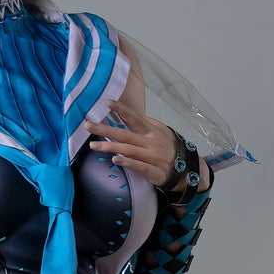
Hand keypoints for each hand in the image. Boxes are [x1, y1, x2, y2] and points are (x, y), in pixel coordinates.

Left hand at [84, 102, 208, 191]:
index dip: (121, 109)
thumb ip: (144, 124)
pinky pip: (139, 166)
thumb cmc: (168, 148)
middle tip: (88, 126)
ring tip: (93, 146)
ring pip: (129, 150)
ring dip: (110, 147)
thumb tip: (127, 113)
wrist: (185, 169)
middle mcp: (151, 142)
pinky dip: (128, 163)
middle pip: (125, 134)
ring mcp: (153, 156)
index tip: (107, 102)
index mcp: (151, 130)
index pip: (134, 117)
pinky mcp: (154, 171)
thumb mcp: (160, 131)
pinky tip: (116, 160)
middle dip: (105, 130)